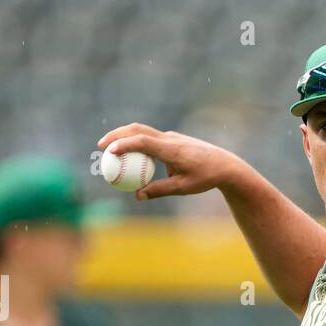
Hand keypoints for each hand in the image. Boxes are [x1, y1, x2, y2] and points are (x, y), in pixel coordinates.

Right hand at [98, 124, 238, 200]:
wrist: (225, 164)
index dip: (124, 144)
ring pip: (142, 130)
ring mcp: (170, 136)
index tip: (109, 151)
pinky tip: (128, 155)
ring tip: (109, 149)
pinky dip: (135, 142)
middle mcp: (169, 139)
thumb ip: (159, 190)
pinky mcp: (171, 139)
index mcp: (172, 149)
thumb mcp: (182, 188)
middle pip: (137, 129)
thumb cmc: (205, 178)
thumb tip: (138, 196)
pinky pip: (149, 138)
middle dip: (116, 135)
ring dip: (124, 136)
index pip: (143, 142)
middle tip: (101, 147)